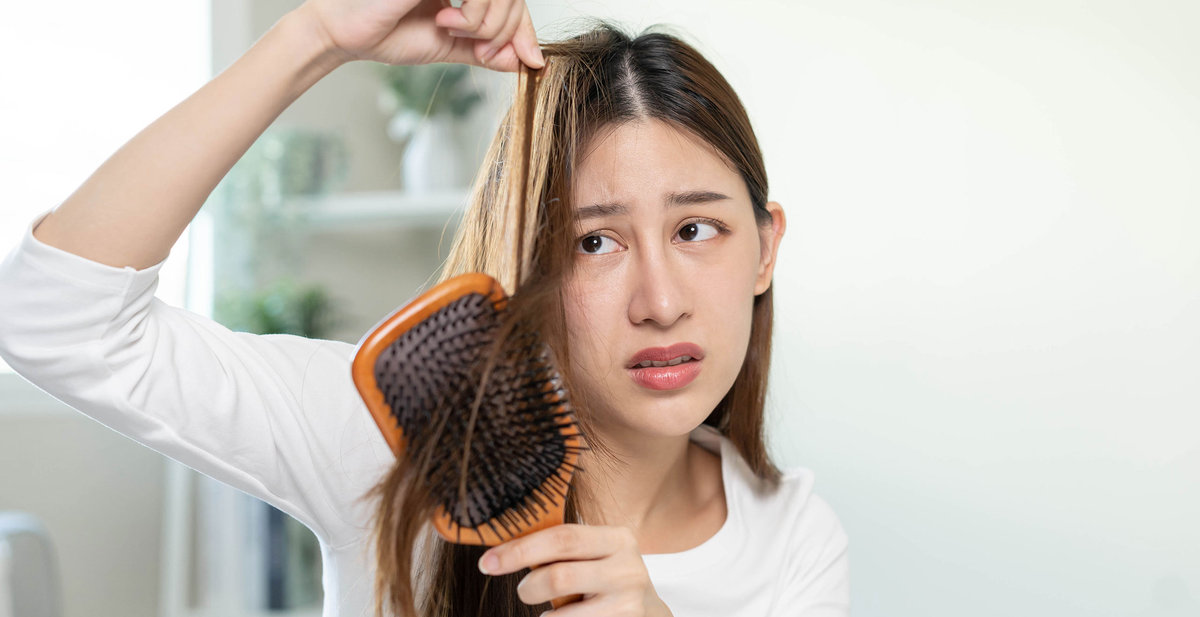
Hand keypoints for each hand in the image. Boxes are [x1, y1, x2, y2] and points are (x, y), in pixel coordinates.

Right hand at [297, 0, 542, 70]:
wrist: (349, 35)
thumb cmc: (389, 35)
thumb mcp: (451, 47)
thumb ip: (486, 51)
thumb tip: (524, 62)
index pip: (513, 2)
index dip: (527, 31)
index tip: (533, 61)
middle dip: (507, 32)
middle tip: (484, 51)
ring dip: (488, 23)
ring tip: (456, 31)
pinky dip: (473, 13)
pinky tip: (446, 20)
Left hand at [478, 524, 673, 615]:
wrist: (647, 614)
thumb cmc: (605, 579)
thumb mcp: (594, 555)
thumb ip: (560, 548)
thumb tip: (501, 549)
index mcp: (617, 539)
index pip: (561, 537)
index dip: (519, 550)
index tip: (487, 562)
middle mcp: (627, 569)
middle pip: (558, 576)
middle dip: (528, 586)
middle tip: (523, 591)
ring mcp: (628, 603)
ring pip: (560, 614)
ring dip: (544, 614)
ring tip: (551, 609)